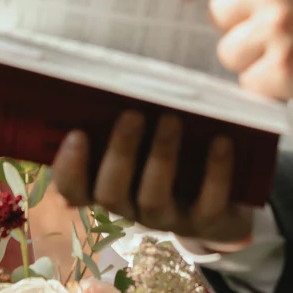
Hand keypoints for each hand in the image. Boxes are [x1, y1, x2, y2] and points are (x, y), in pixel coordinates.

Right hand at [49, 112, 253, 250]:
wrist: (223, 205)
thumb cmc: (173, 157)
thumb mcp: (147, 139)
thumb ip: (127, 116)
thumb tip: (118, 70)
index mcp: (110, 186)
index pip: (74, 189)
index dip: (70, 168)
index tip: (76, 134)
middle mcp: (132, 207)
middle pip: (111, 192)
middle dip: (119, 152)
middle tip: (132, 114)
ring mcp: (168, 219)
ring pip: (153, 198)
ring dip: (161, 156)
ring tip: (171, 119)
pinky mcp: (206, 222)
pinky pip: (208, 202)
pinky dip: (215, 171)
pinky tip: (221, 140)